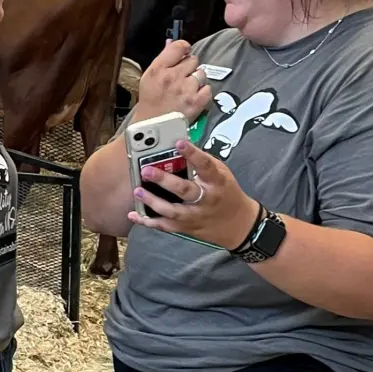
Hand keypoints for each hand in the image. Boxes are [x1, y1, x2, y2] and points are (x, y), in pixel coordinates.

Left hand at [128, 138, 259, 249]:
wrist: (238, 225)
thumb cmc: (226, 192)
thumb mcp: (221, 174)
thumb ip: (200, 163)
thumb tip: (177, 148)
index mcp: (217, 182)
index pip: (206, 165)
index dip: (193, 154)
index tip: (179, 142)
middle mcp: (206, 199)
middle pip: (186, 190)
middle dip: (165, 181)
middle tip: (146, 170)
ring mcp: (195, 216)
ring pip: (173, 211)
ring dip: (153, 202)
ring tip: (137, 191)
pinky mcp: (186, 228)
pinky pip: (165, 226)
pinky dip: (149, 221)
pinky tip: (134, 215)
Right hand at [135, 40, 211, 123]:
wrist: (152, 127)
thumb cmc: (150, 102)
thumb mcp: (149, 77)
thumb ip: (163, 59)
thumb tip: (173, 43)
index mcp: (158, 69)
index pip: (179, 46)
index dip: (184, 49)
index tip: (184, 54)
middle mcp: (172, 77)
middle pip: (193, 60)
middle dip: (189, 68)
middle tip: (182, 78)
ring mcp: (186, 89)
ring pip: (201, 74)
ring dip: (196, 80)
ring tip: (187, 89)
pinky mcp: (196, 102)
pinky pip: (208, 89)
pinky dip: (203, 93)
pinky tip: (193, 98)